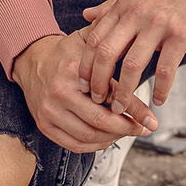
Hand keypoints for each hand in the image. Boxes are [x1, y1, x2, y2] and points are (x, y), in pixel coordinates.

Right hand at [12, 31, 157, 152]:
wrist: (32, 60)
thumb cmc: (66, 52)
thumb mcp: (88, 40)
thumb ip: (112, 41)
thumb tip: (140, 44)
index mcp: (72, 71)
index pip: (111, 95)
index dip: (136, 111)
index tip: (152, 121)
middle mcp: (58, 94)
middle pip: (100, 121)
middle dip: (127, 128)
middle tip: (143, 129)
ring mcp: (49, 112)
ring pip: (88, 136)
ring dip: (113, 138)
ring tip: (128, 132)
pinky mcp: (44, 125)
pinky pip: (74, 145)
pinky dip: (95, 145)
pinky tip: (108, 138)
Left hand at [79, 0, 185, 107]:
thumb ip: (113, 4)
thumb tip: (87, 14)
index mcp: (125, 5)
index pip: (94, 38)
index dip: (85, 64)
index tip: (84, 82)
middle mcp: (137, 15)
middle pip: (106, 54)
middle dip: (98, 82)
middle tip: (98, 100)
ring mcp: (159, 24)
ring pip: (132, 65)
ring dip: (124, 92)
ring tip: (122, 108)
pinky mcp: (182, 34)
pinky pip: (167, 68)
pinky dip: (161, 88)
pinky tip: (159, 100)